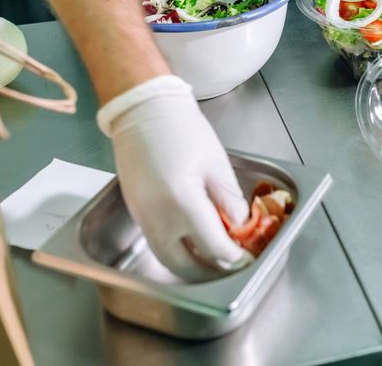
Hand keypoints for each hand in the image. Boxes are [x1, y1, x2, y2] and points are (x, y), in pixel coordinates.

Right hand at [97, 75, 252, 280]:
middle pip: (185, 265)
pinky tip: (192, 243)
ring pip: (167, 258)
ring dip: (191, 266)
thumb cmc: (183, 130)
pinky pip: (156, 243)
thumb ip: (229, 201)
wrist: (145, 111)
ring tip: (213, 260)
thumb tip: (239, 227)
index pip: (213, 246)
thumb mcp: (217, 164)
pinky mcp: (135, 212)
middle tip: (230, 265)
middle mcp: (158, 217)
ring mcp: (142, 217)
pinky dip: (175, 250)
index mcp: (183, 202)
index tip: (246, 257)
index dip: (233, 257)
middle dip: (211, 271)